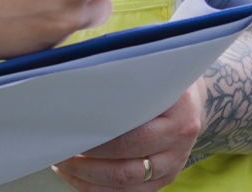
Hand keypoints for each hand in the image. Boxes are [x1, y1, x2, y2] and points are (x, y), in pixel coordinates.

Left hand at [52, 79, 205, 190]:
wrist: (192, 100)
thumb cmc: (161, 81)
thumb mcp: (151, 71)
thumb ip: (124, 78)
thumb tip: (79, 83)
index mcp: (178, 112)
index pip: (132, 135)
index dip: (97, 139)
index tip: (69, 132)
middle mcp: (179, 141)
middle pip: (127, 166)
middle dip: (87, 164)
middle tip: (60, 152)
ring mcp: (174, 164)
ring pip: (127, 184)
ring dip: (89, 180)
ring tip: (64, 166)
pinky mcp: (166, 178)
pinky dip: (101, 190)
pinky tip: (80, 179)